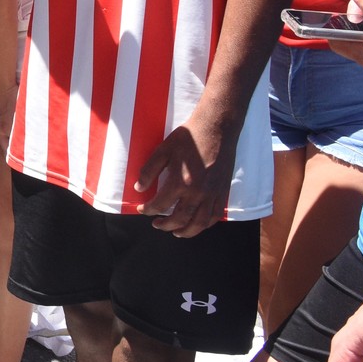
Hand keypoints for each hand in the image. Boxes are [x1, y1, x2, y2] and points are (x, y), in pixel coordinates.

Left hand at [134, 115, 235, 236]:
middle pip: (180, 218)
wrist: (217, 129)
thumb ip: (149, 170)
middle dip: (166, 225)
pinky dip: (205, 224)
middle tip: (156, 224)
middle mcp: (197, 192)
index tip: (142, 209)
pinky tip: (197, 224)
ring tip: (175, 232)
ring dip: (186, 231)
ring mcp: (212, 194)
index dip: (148, 209)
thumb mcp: (163, 150)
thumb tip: (139, 188)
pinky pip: (215, 215)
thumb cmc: (188, 138)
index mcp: (180, 181)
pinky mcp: (223, 192)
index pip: (160, 204)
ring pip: (200, 222)